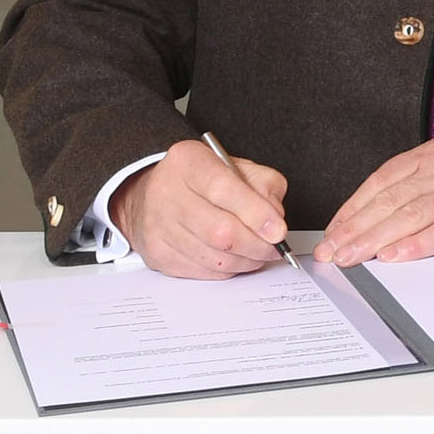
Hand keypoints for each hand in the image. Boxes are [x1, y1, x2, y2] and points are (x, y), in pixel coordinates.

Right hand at [112, 138, 290, 279]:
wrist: (154, 195)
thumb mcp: (236, 166)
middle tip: (274, 246)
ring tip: (258, 251)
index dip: (257, 214)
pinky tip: (235, 256)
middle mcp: (166, 192)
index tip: (278, 230)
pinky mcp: (158, 254)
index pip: (224, 189)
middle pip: (220, 231)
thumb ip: (263, 185)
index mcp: (188, 162)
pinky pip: (204, 272)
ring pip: (215, 257)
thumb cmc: (201, 180)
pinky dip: (228, 269)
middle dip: (257, 244)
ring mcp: (158, 226)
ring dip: (246, 260)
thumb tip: (274, 221)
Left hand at [315, 138, 433, 265]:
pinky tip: (396, 257)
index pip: (381, 181)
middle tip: (331, 252)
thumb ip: (420, 184)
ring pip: (409, 216)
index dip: (352, 208)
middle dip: (355, 229)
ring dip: (375, 240)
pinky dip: (417, 245)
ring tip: (352, 258)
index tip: (333, 231)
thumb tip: (376, 218)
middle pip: (389, 200)